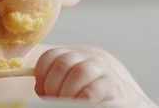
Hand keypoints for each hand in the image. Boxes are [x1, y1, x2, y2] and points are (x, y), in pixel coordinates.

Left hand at [34, 47, 157, 106]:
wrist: (119, 101)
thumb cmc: (88, 96)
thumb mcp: (67, 87)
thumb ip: (52, 84)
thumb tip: (39, 88)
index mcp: (73, 57)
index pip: (51, 55)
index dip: (42, 74)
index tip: (41, 90)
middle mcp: (88, 59)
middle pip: (64, 63)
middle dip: (53, 85)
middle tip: (53, 99)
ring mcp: (102, 70)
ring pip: (80, 72)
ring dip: (68, 92)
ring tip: (67, 103)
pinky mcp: (113, 85)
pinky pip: (92, 90)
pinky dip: (82, 99)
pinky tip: (80, 103)